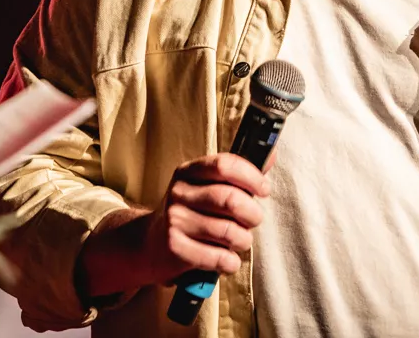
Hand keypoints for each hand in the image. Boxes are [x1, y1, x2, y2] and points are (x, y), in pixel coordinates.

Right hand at [76, 153, 268, 298]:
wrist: (148, 244)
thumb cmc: (188, 213)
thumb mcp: (204, 187)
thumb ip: (236, 174)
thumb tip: (270, 155)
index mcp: (188, 172)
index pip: (224, 165)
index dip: (251, 177)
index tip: (263, 190)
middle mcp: (179, 193)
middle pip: (230, 199)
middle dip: (252, 214)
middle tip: (253, 220)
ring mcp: (175, 220)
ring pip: (229, 231)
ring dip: (243, 240)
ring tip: (239, 241)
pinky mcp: (175, 248)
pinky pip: (219, 257)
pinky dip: (230, 262)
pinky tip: (225, 259)